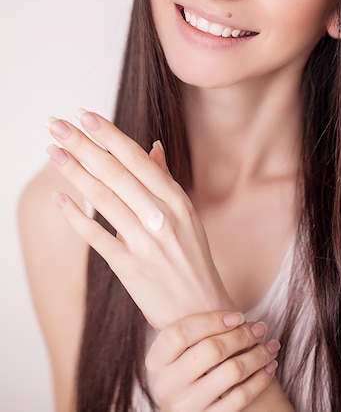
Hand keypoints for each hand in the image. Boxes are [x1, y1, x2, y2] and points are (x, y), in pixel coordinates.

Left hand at [46, 110, 233, 329]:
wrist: (201, 311)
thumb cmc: (192, 258)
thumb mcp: (187, 214)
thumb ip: (165, 180)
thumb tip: (153, 146)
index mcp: (176, 199)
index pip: (137, 158)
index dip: (109, 135)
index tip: (84, 115)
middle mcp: (161, 216)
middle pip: (115, 172)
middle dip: (83, 145)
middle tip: (56, 124)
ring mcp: (145, 242)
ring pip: (103, 198)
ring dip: (74, 172)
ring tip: (53, 152)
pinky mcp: (129, 268)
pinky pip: (96, 237)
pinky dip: (75, 217)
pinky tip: (59, 199)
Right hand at [145, 310, 279, 411]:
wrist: (188, 411)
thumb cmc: (191, 369)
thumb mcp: (180, 352)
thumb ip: (192, 330)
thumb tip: (212, 283)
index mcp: (156, 360)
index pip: (180, 332)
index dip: (211, 320)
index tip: (239, 314)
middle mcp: (166, 384)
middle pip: (210, 350)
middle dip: (242, 335)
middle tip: (261, 326)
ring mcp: (185, 407)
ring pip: (230, 373)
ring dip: (257, 355)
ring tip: (271, 344)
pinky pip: (240, 398)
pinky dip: (260, 379)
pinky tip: (270, 366)